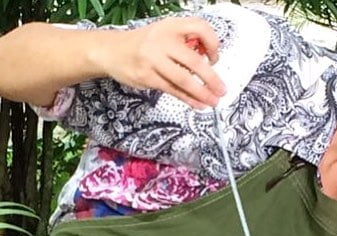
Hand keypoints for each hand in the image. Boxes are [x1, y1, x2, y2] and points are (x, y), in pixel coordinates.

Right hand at [96, 17, 225, 108]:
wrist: (112, 50)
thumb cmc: (145, 44)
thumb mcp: (165, 34)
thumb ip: (186, 44)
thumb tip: (210, 65)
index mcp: (170, 25)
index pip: (200, 28)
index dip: (212, 44)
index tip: (215, 58)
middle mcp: (162, 39)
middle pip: (194, 61)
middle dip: (212, 79)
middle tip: (222, 90)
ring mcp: (153, 58)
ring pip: (184, 79)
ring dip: (202, 93)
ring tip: (213, 101)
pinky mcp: (147, 76)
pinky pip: (173, 90)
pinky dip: (188, 99)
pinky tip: (198, 104)